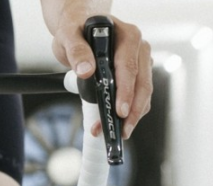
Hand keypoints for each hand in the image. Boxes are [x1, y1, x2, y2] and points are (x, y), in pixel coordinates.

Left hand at [51, 15, 152, 138]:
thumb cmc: (76, 29)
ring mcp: (140, 62)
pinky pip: (138, 95)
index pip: (129, 67)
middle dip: (133, 111)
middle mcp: (139, 49)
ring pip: (143, 93)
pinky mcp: (136, 74)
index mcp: (127, 36)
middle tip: (122, 130)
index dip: (126, 91)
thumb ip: (77, 51)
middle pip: (142, 84)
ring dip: (132, 115)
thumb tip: (86, 71)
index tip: (120, 110)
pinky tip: (119, 124)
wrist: (80, 26)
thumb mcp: (69, 36)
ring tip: (119, 133)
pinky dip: (130, 112)